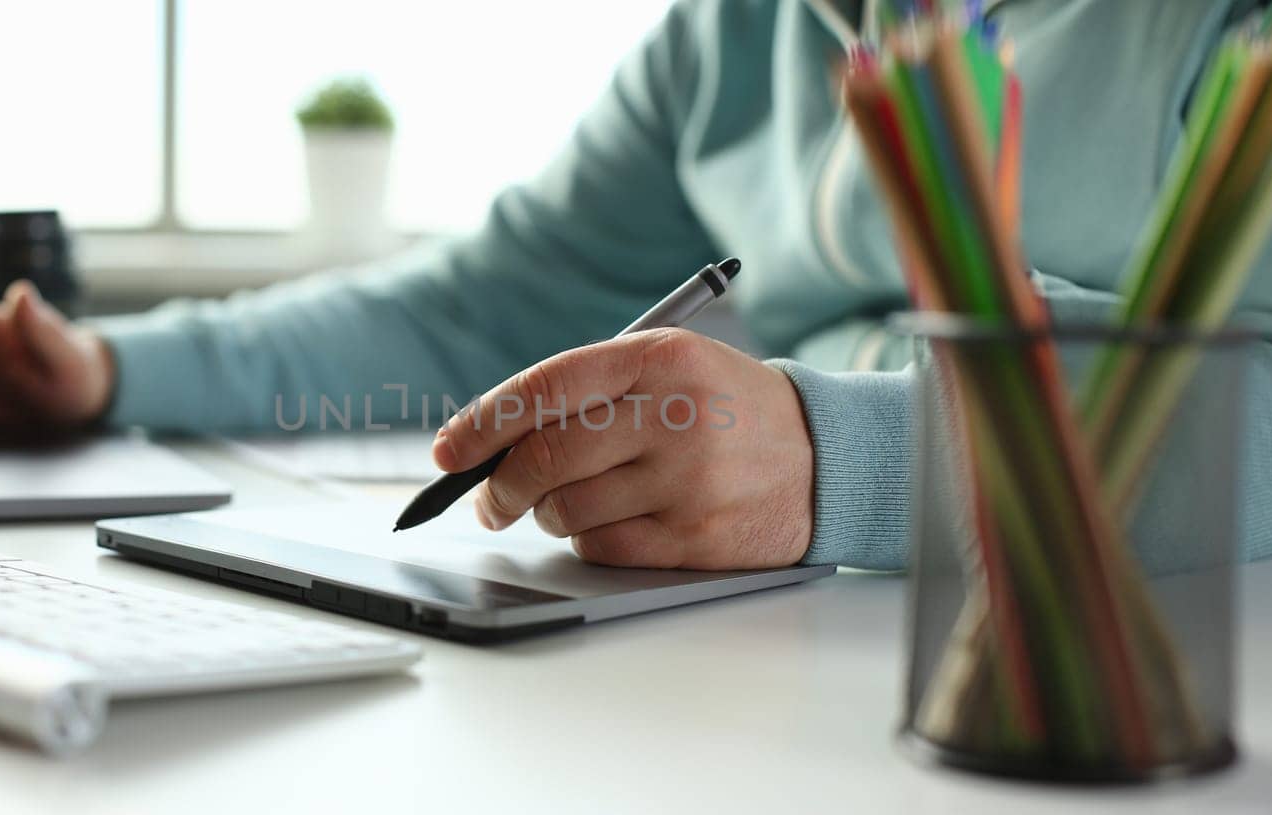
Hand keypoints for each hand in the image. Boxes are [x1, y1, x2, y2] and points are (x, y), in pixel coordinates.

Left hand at [432, 328, 813, 569]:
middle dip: (497, 484)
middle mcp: (674, 415)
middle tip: (487, 499)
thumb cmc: (723, 409)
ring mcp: (686, 481)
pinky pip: (602, 547)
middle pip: (545, 456)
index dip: (482, 422)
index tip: (447, 450)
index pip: (545, 388)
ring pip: (566, 508)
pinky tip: (610, 521)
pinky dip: (587, 538)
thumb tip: (488, 439)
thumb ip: (588, 390)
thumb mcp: (670, 366)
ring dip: (548, 512)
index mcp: (659, 359)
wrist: (825, 456)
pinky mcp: (695, 537)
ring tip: (569, 500)